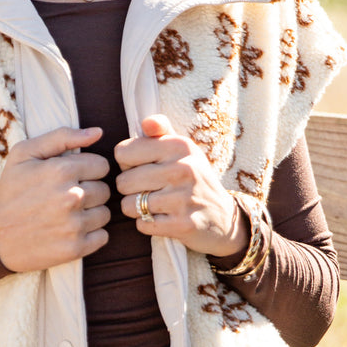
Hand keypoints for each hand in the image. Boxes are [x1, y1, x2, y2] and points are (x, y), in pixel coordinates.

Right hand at [0, 126, 110, 271]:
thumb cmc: (10, 190)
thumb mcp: (24, 154)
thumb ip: (62, 136)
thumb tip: (99, 132)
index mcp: (62, 170)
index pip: (102, 165)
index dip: (87, 170)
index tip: (70, 178)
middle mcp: (72, 197)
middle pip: (105, 190)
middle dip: (89, 191)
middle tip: (65, 198)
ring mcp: (74, 225)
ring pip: (105, 213)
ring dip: (91, 214)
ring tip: (66, 215)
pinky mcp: (76, 248)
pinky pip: (103, 237)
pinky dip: (90, 235)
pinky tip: (69, 231)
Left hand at [115, 114, 247, 259]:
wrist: (224, 218)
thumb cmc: (194, 179)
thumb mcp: (183, 150)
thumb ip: (161, 131)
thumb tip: (146, 122)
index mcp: (180, 146)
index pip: (123, 152)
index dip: (128, 163)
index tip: (144, 167)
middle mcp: (183, 169)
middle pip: (123, 181)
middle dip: (129, 189)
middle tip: (148, 190)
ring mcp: (184, 198)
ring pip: (129, 205)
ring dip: (136, 209)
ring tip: (153, 205)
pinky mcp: (183, 225)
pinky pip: (142, 224)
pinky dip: (146, 224)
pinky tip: (162, 218)